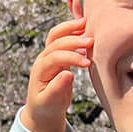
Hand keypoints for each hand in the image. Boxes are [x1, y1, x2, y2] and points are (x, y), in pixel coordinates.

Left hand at [21, 17, 90, 131]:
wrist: (42, 108)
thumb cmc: (46, 107)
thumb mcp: (50, 103)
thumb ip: (57, 90)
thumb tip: (68, 74)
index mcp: (40, 71)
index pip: (55, 58)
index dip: (71, 58)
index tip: (87, 63)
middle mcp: (43, 59)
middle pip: (55, 42)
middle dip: (73, 39)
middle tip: (92, 41)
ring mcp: (49, 55)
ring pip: (56, 35)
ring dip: (71, 28)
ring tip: (87, 23)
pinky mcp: (58, 54)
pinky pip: (63, 37)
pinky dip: (73, 30)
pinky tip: (86, 28)